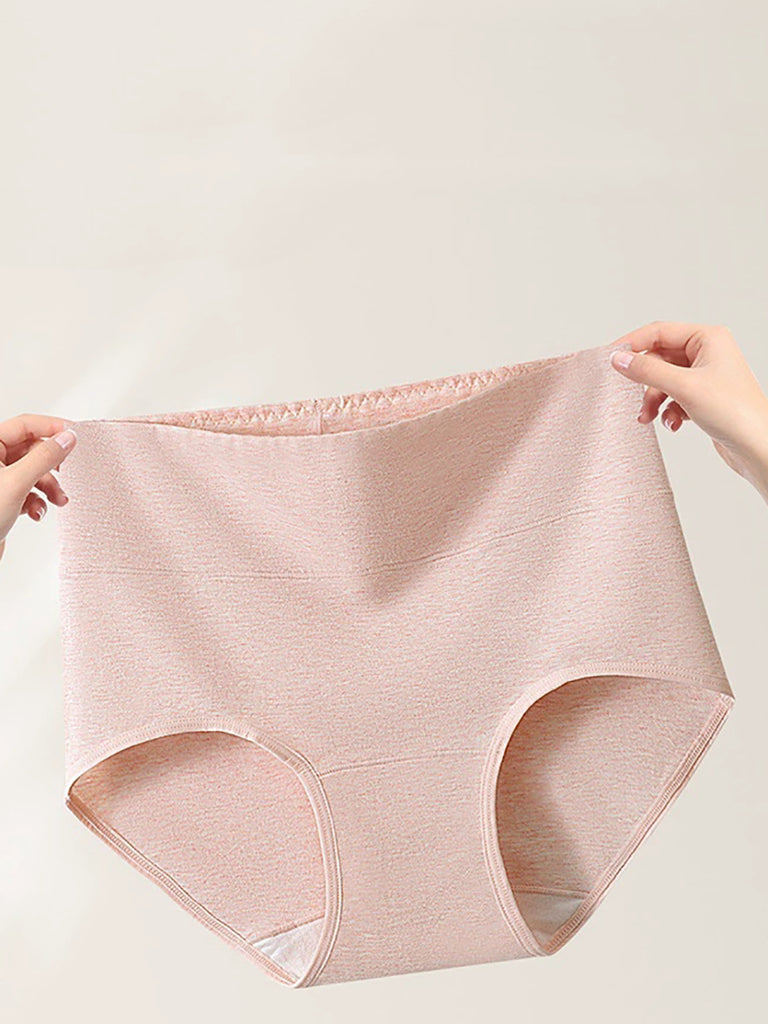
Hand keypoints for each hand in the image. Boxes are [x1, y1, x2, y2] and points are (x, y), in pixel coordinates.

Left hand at [0, 415, 76, 563]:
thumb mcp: (17, 482)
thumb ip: (44, 457)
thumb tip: (66, 438)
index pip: (25, 425)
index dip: (52, 427)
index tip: (74, 434)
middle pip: (33, 450)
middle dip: (53, 467)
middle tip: (68, 472)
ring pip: (34, 473)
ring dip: (49, 487)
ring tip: (57, 500)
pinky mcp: (4, 498)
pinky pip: (28, 491)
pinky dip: (37, 502)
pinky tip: (37, 512)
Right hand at [609, 322, 767, 503]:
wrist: (756, 447)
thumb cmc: (736, 412)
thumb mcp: (684, 387)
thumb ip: (647, 371)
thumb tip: (619, 359)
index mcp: (708, 338)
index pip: (658, 332)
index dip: (632, 344)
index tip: (610, 359)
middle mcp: (708, 353)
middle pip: (659, 359)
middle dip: (645, 382)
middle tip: (631, 398)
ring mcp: (705, 375)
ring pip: (663, 381)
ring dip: (653, 400)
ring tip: (650, 417)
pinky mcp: (703, 397)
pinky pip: (673, 397)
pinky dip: (667, 410)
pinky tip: (673, 424)